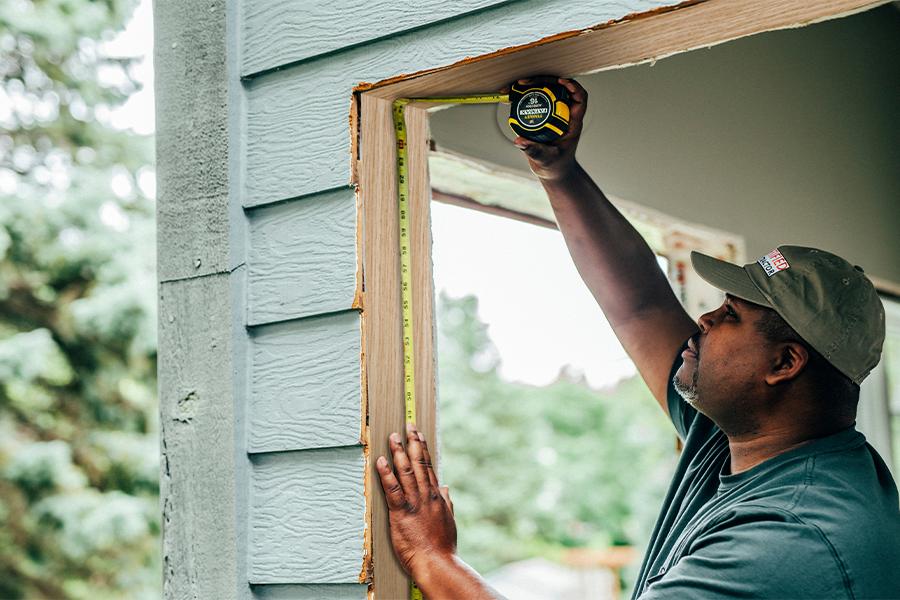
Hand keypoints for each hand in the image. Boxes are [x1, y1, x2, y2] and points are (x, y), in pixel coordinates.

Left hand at [376, 423, 455, 578]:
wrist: (437, 562)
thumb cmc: (443, 546)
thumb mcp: (449, 521)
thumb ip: (447, 502)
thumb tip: (446, 488)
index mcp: (437, 497)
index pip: (429, 467)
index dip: (423, 449)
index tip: (419, 435)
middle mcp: (426, 495)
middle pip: (419, 463)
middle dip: (412, 442)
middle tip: (407, 425)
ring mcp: (414, 503)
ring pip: (406, 472)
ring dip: (398, 452)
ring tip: (393, 437)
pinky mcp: (401, 513)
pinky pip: (392, 490)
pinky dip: (386, 474)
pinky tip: (381, 461)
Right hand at [512, 77, 587, 180]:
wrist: (552, 170)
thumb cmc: (555, 165)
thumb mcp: (546, 159)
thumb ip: (534, 150)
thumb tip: (520, 141)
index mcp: (572, 122)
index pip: (580, 99)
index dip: (573, 87)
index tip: (561, 82)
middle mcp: (563, 113)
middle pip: (557, 89)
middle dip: (542, 81)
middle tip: (525, 83)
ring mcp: (551, 113)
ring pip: (544, 91)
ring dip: (529, 86)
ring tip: (513, 87)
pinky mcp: (540, 115)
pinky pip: (532, 101)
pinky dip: (520, 96)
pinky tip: (508, 97)